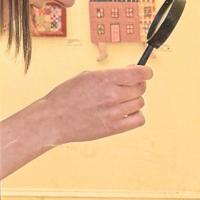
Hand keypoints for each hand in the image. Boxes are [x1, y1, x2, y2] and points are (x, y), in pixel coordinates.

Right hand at [0, 66, 151, 178]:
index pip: (139, 74)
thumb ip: (111, 74)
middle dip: (136, 85)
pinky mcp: (114, 128)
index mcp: (104, 78)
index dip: (146, 72)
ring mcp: (114, 112)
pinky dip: (136, 115)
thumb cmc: (67, 95)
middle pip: (140, 88)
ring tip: (119, 101)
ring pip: (140, 102)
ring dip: (133, 100)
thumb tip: (133, 70)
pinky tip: (124, 112)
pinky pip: (138, 119)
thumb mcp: (86, 76)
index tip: (146, 73)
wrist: (53, 119)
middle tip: (126, 87)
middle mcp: (111, 95)